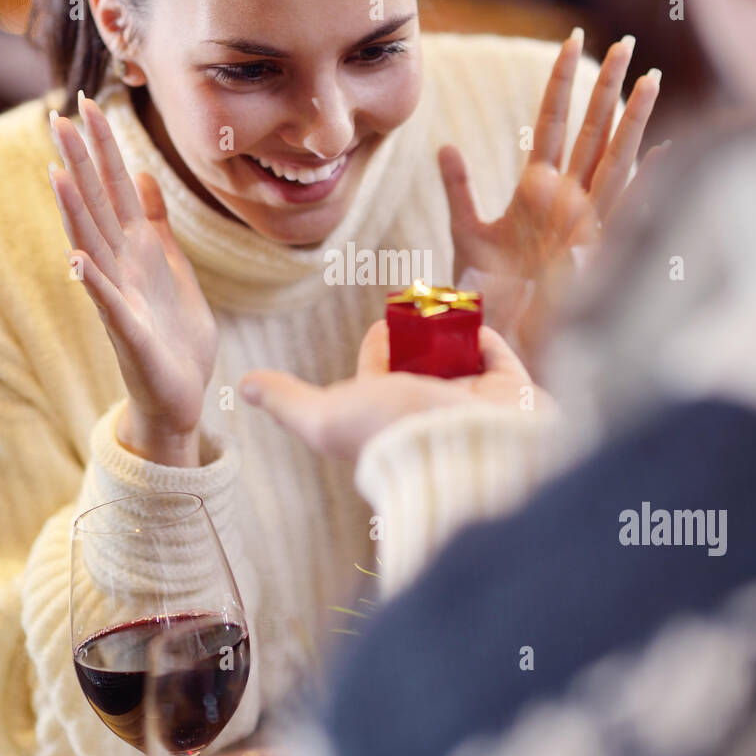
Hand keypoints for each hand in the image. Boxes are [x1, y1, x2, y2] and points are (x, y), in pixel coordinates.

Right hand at [48, 93, 217, 458]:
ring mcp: (119, 298)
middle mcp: (120, 267)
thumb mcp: (170, 266)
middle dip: (80, 163)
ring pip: (93, 246)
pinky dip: (94, 283)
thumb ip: (156, 223)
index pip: (115, 188)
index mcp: (135, 249)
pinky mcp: (128, 333)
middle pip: (97, 206)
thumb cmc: (173, 331)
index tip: (88, 103)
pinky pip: (108, 304)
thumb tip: (145, 175)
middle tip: (60, 117)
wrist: (181, 393)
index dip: (103, 147)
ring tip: (57, 174)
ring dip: (75, 212)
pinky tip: (79, 260)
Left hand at [239, 320, 550, 461]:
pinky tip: (474, 322)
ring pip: (460, 357)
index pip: (380, 368)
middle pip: (421, 360)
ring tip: (447, 304)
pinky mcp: (512, 396)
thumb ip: (288, 401)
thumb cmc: (393, 434)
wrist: (466, 450)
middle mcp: (431, 411)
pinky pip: (499, 357)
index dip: (379, 342)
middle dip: (419, 334)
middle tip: (419, 305)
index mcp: (389, 416)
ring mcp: (473, 404)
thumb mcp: (326, 417)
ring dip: (452, 331)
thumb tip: (243, 385)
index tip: (384, 322)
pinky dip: (487, 337)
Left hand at [439, 30, 659, 356]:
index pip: (551, 122)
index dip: (559, 83)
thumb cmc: (487, 287)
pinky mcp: (594, 250)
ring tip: (649, 78)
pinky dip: (646, 182)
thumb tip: (445, 145)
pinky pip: (623, 210)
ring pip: (614, 159)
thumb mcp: (466, 231)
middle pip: (592, 130)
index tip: (568, 40)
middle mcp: (567, 197)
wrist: (500, 332)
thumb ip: (459, 187)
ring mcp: (584, 220)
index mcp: (537, 187)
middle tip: (625, 41)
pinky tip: (665, 153)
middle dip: (607, 86)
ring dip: (632, 121)